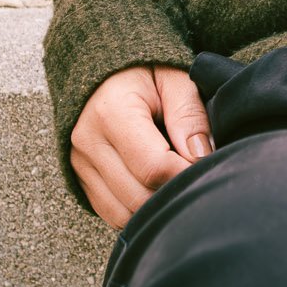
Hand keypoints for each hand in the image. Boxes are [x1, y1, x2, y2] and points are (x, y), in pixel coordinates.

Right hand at [70, 64, 214, 229]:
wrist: (108, 72)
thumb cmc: (148, 73)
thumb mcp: (175, 79)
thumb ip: (189, 114)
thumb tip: (201, 156)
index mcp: (111, 112)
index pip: (153, 166)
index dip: (187, 172)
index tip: (208, 165)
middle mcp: (88, 142)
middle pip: (138, 196)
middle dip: (173, 191)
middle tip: (196, 173)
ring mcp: (79, 164)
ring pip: (124, 213)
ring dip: (156, 205)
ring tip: (175, 177)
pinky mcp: (81, 179)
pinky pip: (112, 214)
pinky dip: (138, 210)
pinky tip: (156, 187)